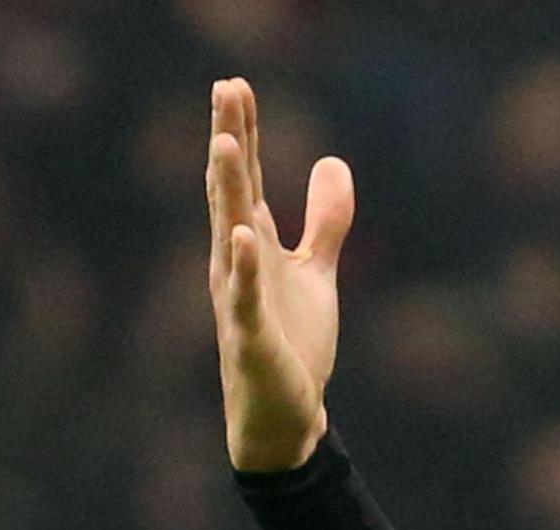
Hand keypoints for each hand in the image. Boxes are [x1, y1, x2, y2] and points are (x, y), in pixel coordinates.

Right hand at [205, 77, 354, 470]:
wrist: (285, 416)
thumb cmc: (293, 343)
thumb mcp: (316, 272)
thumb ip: (324, 220)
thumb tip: (333, 161)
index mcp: (252, 244)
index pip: (248, 179)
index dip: (245, 132)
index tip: (236, 83)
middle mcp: (236, 263)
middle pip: (233, 192)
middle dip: (231, 140)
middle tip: (225, 88)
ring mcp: (239, 298)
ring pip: (230, 233)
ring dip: (229, 189)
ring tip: (227, 142)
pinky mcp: (251, 337)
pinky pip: (245, 297)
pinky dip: (245, 266)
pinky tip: (245, 235)